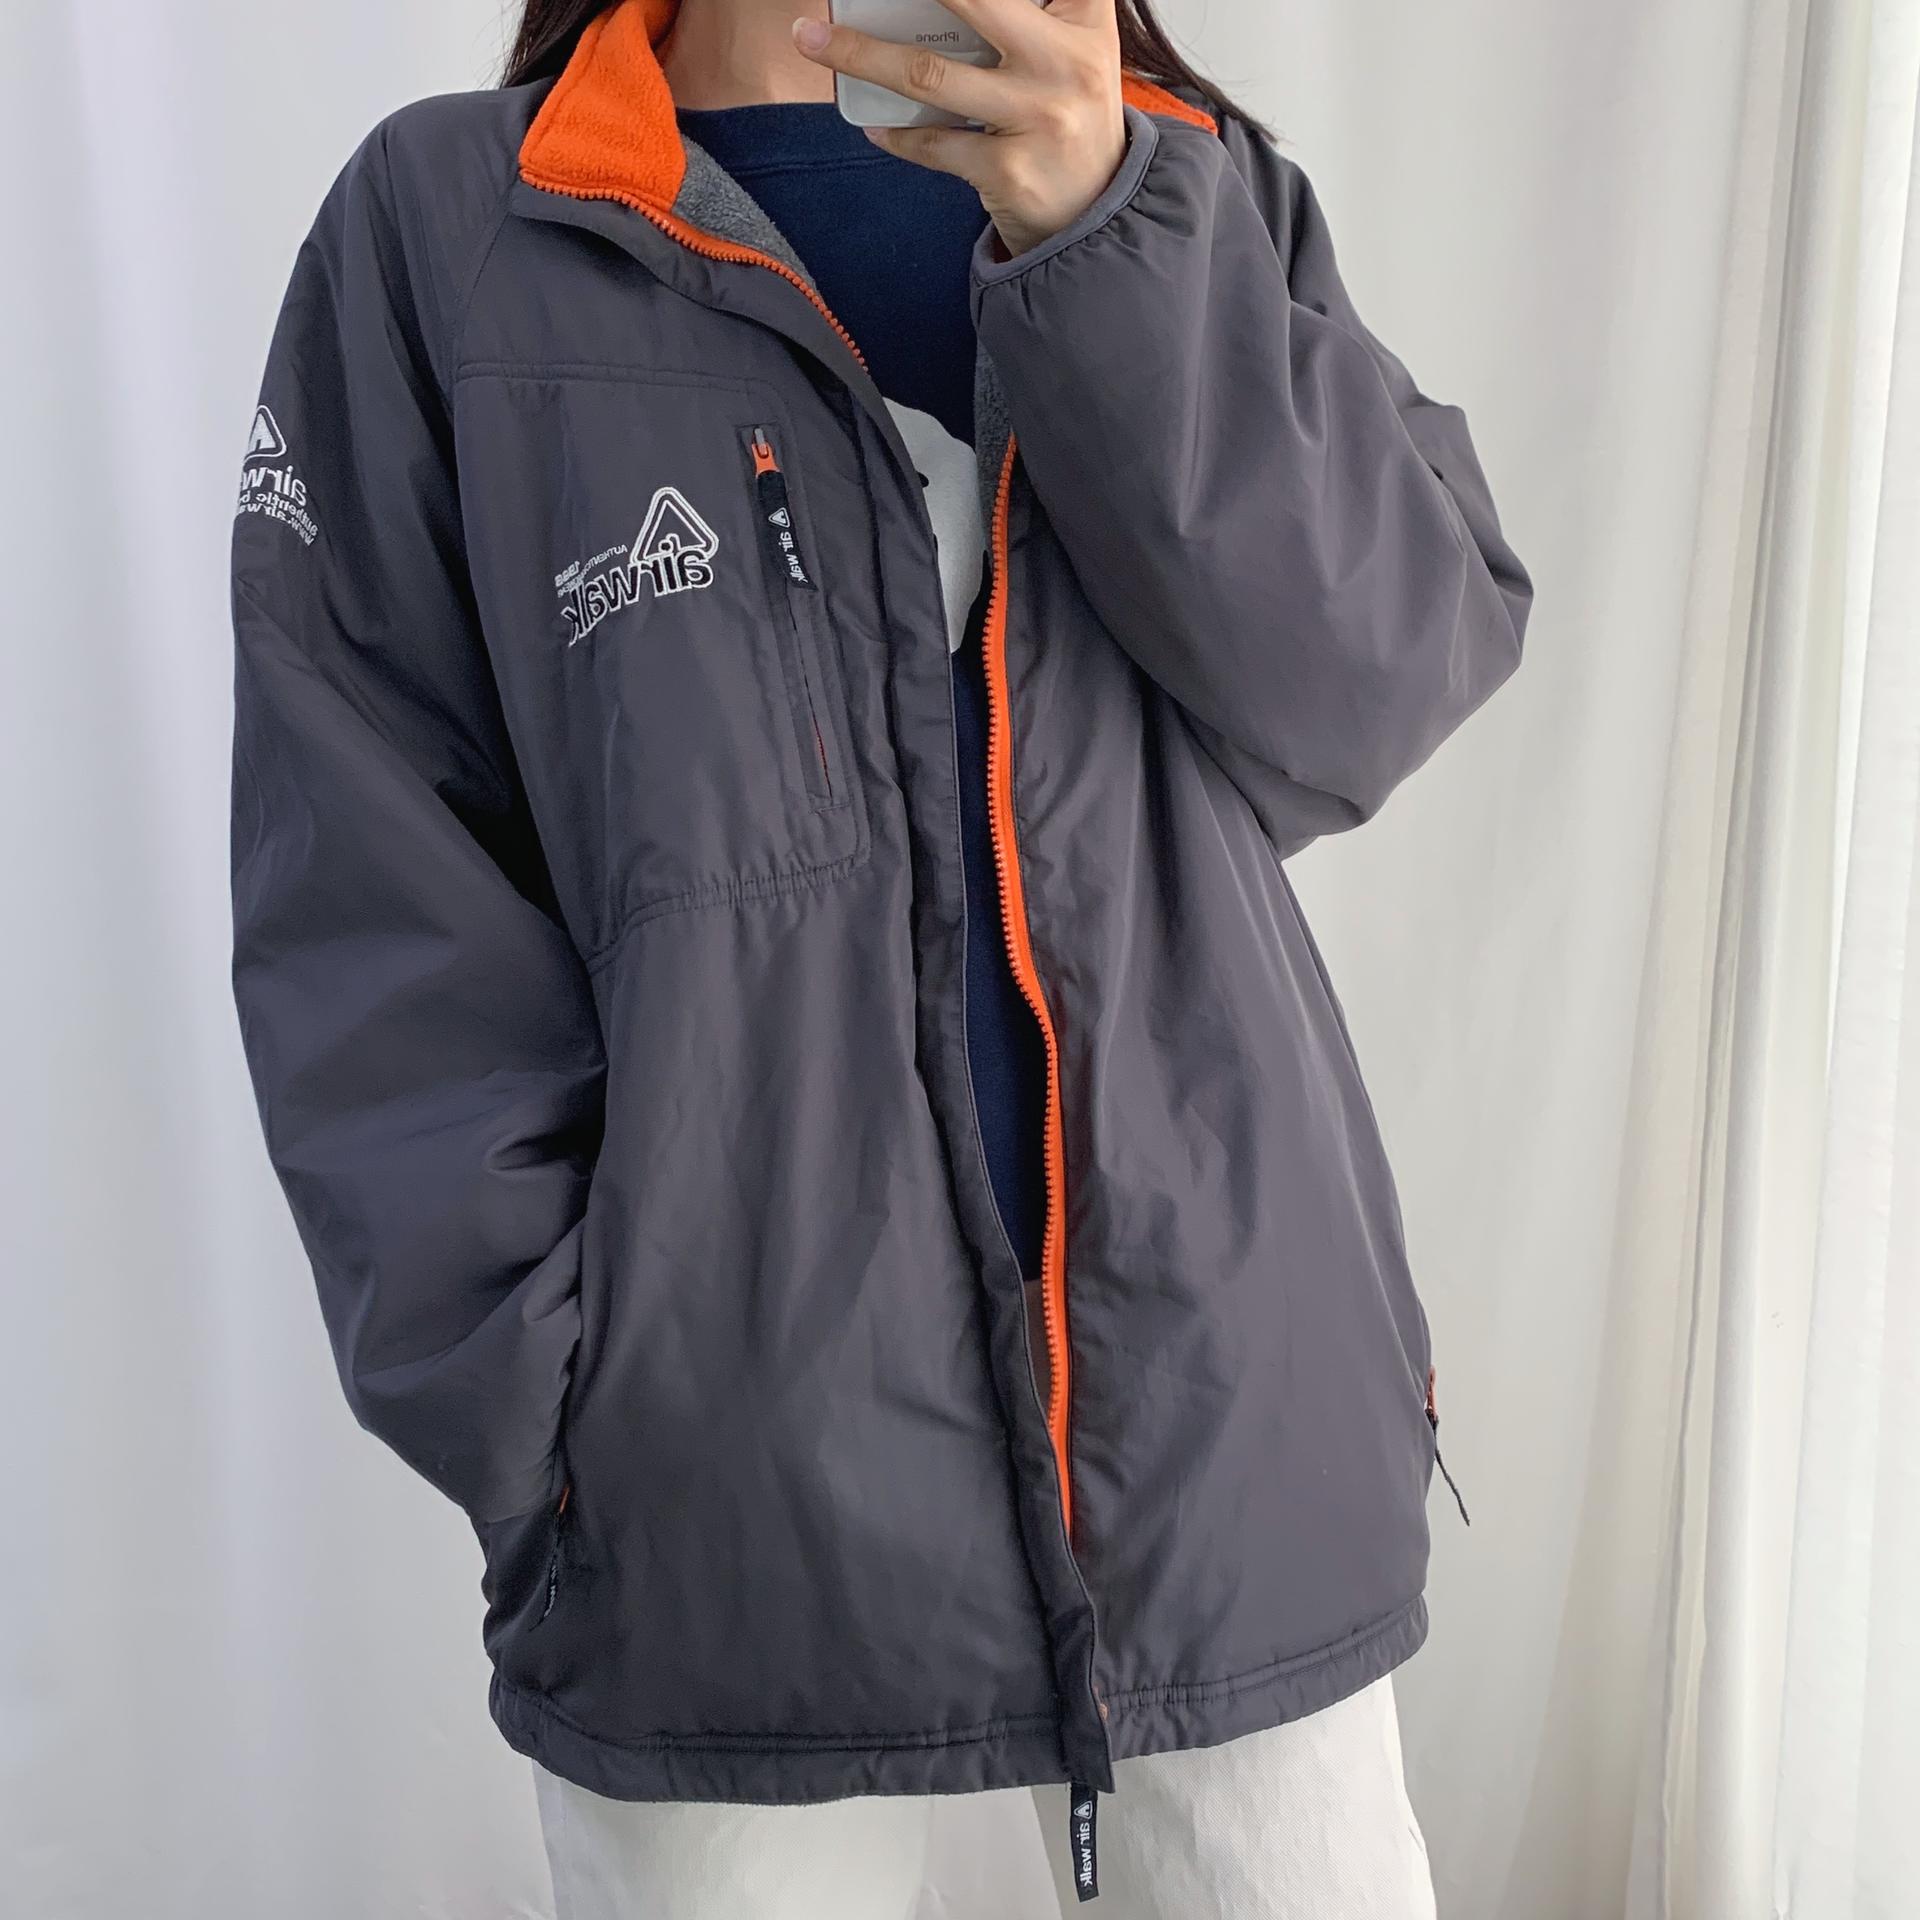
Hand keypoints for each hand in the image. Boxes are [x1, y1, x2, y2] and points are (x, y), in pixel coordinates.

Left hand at [792, 0, 1126, 259]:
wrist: (1097, 212)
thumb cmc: (1070, 115)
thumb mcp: (1075, 48)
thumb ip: (1035, 10)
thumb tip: (938, 6)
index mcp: (1083, 20)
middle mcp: (1065, 64)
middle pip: (972, 0)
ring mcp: (1035, 119)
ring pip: (928, 74)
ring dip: (859, 54)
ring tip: (811, 38)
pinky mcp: (1008, 171)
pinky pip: (932, 144)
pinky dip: (896, 132)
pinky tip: (874, 122)